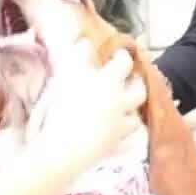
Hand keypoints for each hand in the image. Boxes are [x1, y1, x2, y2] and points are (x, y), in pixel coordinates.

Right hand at [32, 40, 146, 168]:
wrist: (60, 152)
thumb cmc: (57, 110)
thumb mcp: (63, 77)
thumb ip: (76, 59)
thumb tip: (84, 42)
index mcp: (107, 82)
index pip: (123, 62)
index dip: (122, 56)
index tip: (116, 54)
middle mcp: (118, 103)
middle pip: (138, 91)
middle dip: (135, 84)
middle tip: (127, 81)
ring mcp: (118, 127)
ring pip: (134, 118)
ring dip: (130, 112)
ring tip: (121, 110)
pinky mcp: (113, 147)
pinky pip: (124, 142)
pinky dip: (121, 138)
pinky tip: (115, 136)